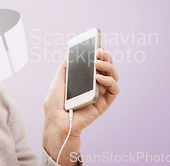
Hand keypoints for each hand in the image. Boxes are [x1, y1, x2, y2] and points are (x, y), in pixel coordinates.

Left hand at [42, 46, 119, 164]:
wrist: (56, 124)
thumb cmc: (54, 106)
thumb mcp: (57, 81)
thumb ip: (65, 68)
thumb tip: (69, 53)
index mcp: (84, 80)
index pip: (96, 65)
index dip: (99, 55)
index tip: (98, 45)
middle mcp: (94, 86)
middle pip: (107, 68)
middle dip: (106, 57)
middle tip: (99, 51)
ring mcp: (100, 95)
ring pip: (113, 77)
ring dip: (108, 67)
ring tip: (97, 63)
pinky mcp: (103, 104)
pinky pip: (114, 91)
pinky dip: (110, 82)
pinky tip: (99, 78)